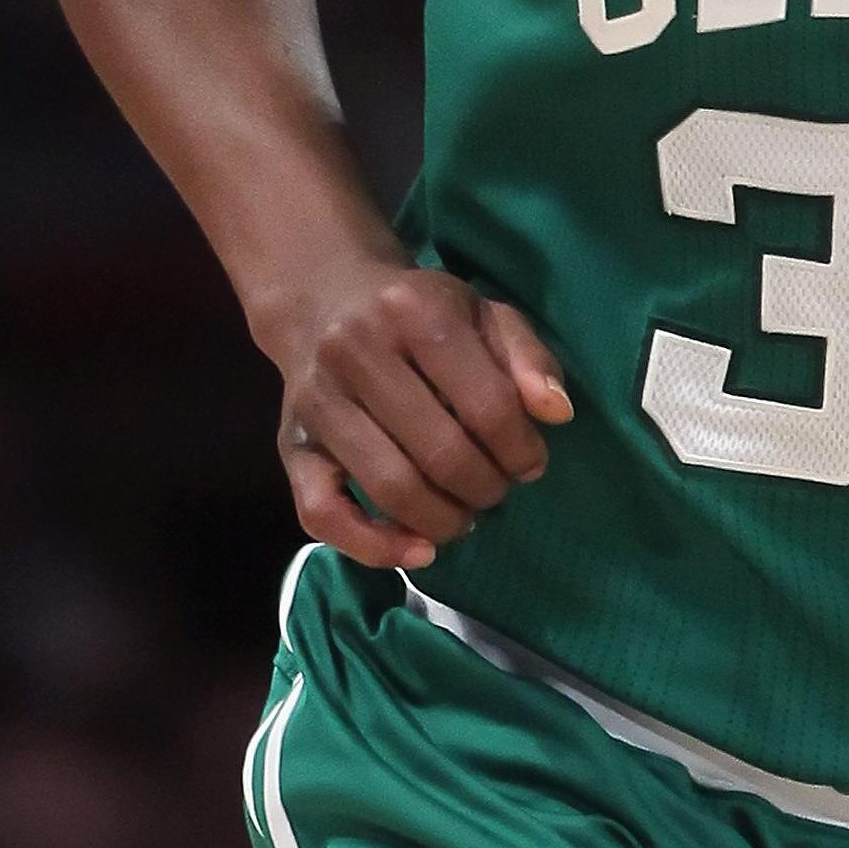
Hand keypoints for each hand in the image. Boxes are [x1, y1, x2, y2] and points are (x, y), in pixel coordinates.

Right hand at [272, 261, 572, 567]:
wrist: (322, 297)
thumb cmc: (418, 312)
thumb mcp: (482, 312)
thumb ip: (528, 357)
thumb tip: (558, 413)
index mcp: (415, 312)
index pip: (487, 404)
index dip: (520, 448)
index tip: (530, 463)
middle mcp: (356, 352)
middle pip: (441, 452)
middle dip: (485, 487)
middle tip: (496, 490)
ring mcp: (317, 402)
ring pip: (389, 487)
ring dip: (442, 519)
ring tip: (464, 515)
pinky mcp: (290, 445)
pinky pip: (321, 514)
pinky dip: (373, 546)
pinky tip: (419, 550)